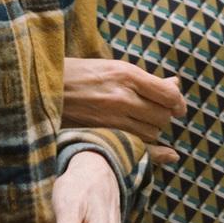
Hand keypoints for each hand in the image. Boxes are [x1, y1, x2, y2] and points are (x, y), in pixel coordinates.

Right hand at [64, 57, 186, 165]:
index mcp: (126, 75)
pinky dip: (157, 153)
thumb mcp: (114, 67)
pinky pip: (138, 149)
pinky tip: (169, 154)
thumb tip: (175, 85)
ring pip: (151, 133)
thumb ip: (146, 80)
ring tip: (140, 123)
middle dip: (164, 115)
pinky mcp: (102, 135)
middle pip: (162, 116)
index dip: (177, 102)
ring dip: (153, 130)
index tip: (177, 105)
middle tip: (154, 112)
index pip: (168, 95)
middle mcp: (122, 98)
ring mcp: (112, 119)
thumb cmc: (81, 74)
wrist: (46, 88)